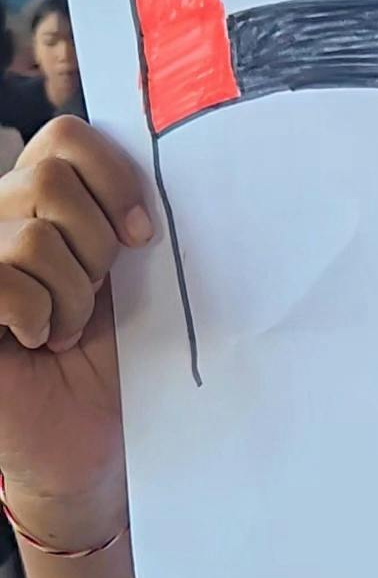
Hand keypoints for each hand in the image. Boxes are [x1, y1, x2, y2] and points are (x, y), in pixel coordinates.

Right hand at [0, 117, 152, 544]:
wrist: (89, 442)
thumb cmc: (113, 358)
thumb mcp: (130, 277)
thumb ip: (126, 218)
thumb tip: (162, 163)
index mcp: (39, 200)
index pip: (65, 135)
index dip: (111, 177)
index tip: (141, 236)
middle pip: (50, 178)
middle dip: (94, 243)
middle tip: (96, 293)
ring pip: (33, 238)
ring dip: (71, 295)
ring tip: (66, 328)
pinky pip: (5, 281)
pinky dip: (37, 316)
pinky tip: (37, 342)